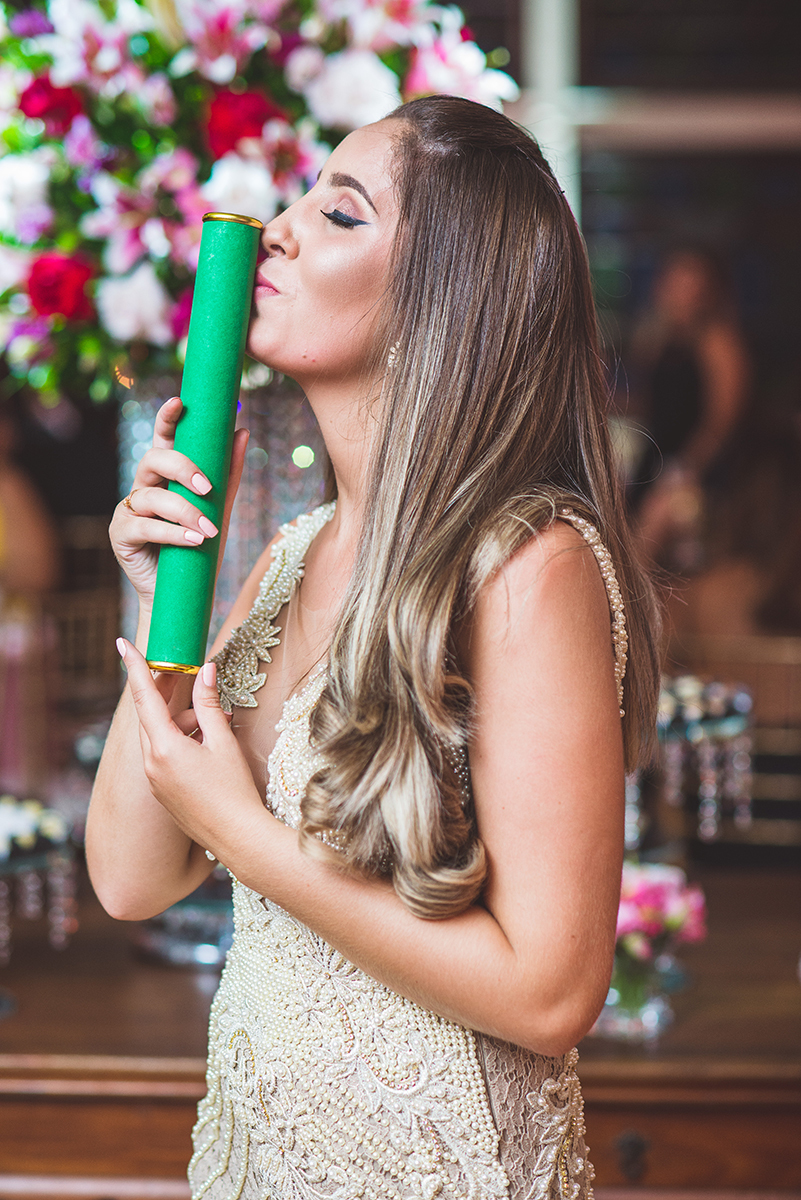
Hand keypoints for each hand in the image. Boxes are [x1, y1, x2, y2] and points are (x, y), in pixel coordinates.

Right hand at [110, 396, 248, 610]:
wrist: (181, 595)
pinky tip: (194, 541)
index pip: (164, 440)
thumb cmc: (198, 550)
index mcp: (165, 477)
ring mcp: (129, 510)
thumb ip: (228, 474)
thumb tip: (242, 431)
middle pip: (153, 460)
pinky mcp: (121, 534)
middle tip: (206, 486)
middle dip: (180, 468)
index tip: (179, 402)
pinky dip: (172, 533)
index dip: (167, 419)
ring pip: (151, 497)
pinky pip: (144, 526)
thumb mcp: (219, 510)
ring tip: (208, 531)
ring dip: (184, 512)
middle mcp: (143, 487)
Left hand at [118, 637, 264, 857]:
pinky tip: (209, 742)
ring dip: (183, 721)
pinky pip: (164, 755)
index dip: (134, 666)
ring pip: (160, 736)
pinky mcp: (163, 792)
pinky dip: (182, 740)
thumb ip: (210, 704)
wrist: (238, 838)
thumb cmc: (234, 790)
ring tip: (219, 720)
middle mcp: (151, 764)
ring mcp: (155, 780)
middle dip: (169, 693)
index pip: (144, 696)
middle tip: (184, 673)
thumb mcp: (223, 742)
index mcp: (163, 748)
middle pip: (151, 715)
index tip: (122, 643)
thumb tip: (205, 671)